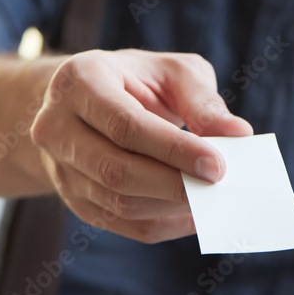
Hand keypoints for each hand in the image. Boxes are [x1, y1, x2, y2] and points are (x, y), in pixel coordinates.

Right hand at [30, 50, 252, 242]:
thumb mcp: (171, 71)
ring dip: (170, 205)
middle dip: (173, 183)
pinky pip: (120, 222)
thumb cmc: (136, 80)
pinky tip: (194, 213)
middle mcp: (56, 125)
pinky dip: (162, 223)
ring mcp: (58, 167)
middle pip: (115, 169)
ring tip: (212, 198)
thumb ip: (202, 100)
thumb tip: (237, 134)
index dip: (173, 149)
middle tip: (219, 186)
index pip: (125, 125)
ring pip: (117, 201)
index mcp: (79, 80)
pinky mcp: (72, 198)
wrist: (84, 103)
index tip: (217, 165)